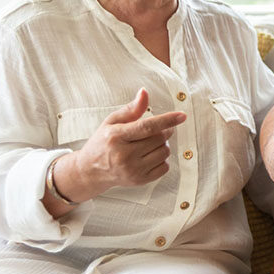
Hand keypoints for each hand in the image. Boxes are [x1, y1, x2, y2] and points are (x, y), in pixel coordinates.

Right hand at [54, 88, 185, 202]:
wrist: (91, 170)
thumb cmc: (103, 142)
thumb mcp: (112, 121)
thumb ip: (131, 109)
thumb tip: (144, 92)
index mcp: (116, 137)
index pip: (146, 127)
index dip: (166, 120)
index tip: (182, 116)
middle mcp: (123, 155)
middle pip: (159, 138)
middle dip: (164, 130)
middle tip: (158, 128)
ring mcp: (132, 170)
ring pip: (164, 152)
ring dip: (163, 144)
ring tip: (150, 143)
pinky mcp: (139, 181)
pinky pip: (165, 167)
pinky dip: (162, 158)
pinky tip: (150, 155)